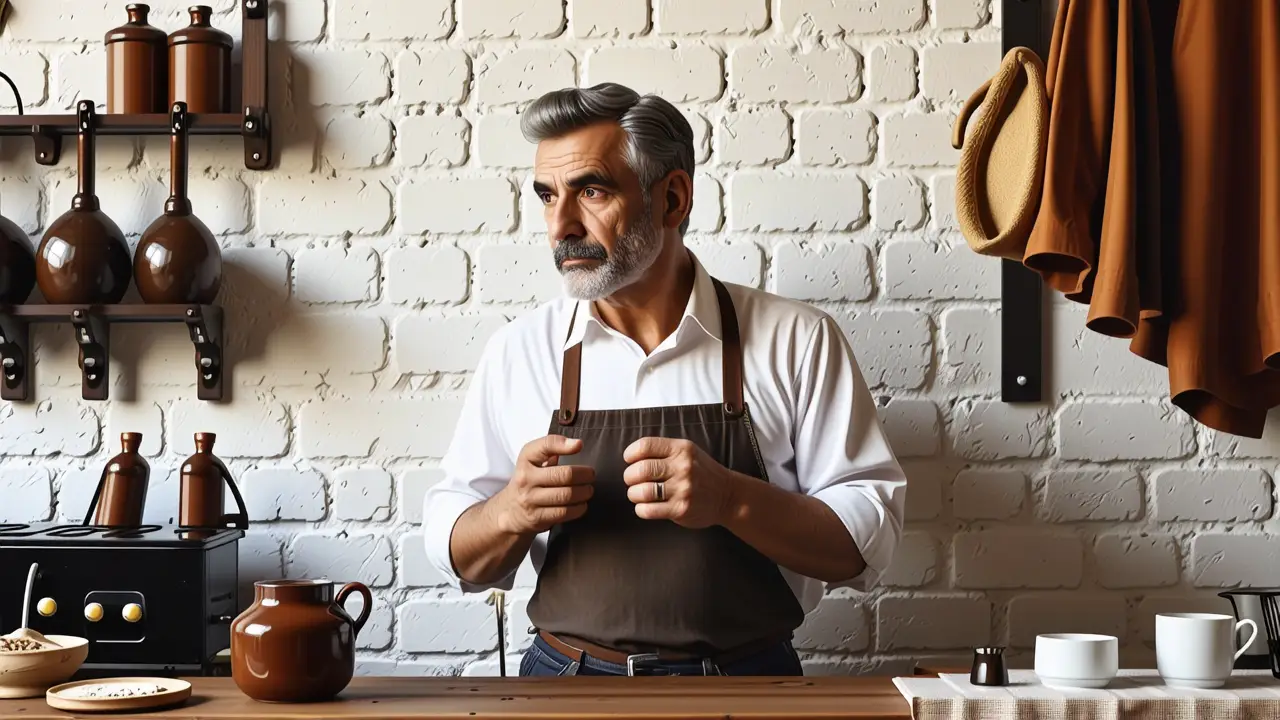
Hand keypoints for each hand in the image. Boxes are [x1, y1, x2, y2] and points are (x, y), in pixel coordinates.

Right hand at [494, 435, 594, 535]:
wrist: (510, 511)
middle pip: (563, 475)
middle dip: (584, 475)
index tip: (579, 445)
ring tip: (588, 490)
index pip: (545, 446)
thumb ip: (551, 449)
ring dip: (584, 492)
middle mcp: (526, 478)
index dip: (563, 445)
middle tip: (591, 475)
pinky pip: (564, 512)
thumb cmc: (529, 480)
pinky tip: (582, 504)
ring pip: (566, 495)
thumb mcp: (533, 460)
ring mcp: (530, 499)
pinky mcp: (537, 517)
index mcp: (526, 459)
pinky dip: (578, 508)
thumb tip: (577, 444)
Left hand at [622, 437, 737, 528]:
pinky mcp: (681, 509)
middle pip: (640, 469)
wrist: (728, 495)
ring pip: (642, 491)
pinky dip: (641, 509)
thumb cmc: (702, 473)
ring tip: (638, 495)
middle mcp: (683, 467)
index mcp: (681, 449)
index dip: (630, 454)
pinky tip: (646, 507)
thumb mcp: (688, 452)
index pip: (645, 446)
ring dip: (633, 494)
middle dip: (629, 477)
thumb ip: (664, 451)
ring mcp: (683, 489)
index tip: (629, 460)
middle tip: (632, 481)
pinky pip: (649, 510)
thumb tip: (631, 457)